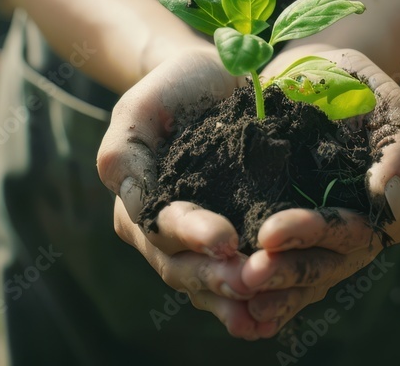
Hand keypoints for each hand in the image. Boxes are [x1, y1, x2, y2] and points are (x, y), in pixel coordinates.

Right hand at [98, 48, 279, 338]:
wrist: (218, 80)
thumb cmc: (174, 90)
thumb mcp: (140, 109)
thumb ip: (124, 154)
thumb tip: (134, 204)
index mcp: (138, 204)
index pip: (161, 227)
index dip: (192, 235)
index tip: (226, 240)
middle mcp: (165, 233)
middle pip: (183, 267)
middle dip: (215, 278)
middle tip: (251, 281)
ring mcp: (199, 244)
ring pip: (208, 284)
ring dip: (234, 299)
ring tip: (264, 310)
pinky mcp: (237, 241)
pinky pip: (237, 278)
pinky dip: (254, 301)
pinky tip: (275, 319)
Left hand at [238, 45, 399, 335]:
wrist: (304, 75)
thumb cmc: (351, 84)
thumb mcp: (383, 100)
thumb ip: (399, 146)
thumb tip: (391, 197)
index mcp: (386, 204)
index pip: (359, 231)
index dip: (316, 234)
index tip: (271, 232)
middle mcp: (357, 231)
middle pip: (329, 263)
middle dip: (289, 269)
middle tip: (249, 271)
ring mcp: (324, 239)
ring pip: (307, 278)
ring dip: (275, 290)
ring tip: (237, 289)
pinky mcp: (290, 236)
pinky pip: (285, 272)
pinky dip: (267, 293)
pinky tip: (238, 307)